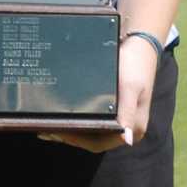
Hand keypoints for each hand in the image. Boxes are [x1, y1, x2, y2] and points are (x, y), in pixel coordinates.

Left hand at [39, 37, 159, 151]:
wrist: (140, 44)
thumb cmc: (135, 66)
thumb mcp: (130, 87)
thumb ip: (127, 113)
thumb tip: (126, 140)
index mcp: (133, 129)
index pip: (100, 143)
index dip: (77, 140)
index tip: (58, 131)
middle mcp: (126, 128)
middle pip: (93, 139)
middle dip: (70, 136)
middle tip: (47, 128)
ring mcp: (119, 119)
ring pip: (92, 130)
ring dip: (72, 128)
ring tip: (49, 123)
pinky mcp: (112, 109)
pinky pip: (93, 119)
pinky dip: (78, 118)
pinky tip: (64, 113)